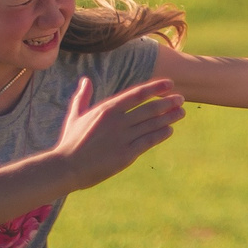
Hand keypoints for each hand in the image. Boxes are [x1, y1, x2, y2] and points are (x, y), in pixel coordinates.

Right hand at [53, 77, 184, 187]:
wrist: (66, 168)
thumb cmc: (70, 142)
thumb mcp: (75, 116)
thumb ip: (82, 97)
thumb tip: (85, 80)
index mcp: (106, 109)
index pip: (137, 94)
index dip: (156, 88)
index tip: (170, 84)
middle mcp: (117, 121)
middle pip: (149, 108)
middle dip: (168, 103)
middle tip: (180, 99)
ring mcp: (123, 137)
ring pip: (152, 124)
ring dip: (169, 117)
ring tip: (181, 112)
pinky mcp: (126, 154)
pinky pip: (149, 141)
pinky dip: (161, 134)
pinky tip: (169, 130)